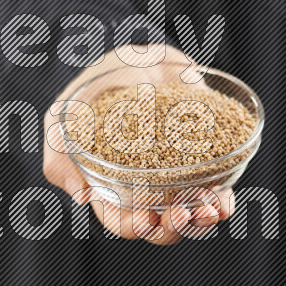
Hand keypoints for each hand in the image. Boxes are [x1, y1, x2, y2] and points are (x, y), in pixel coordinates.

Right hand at [42, 44, 234, 244]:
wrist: (132, 58)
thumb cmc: (89, 92)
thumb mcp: (61, 120)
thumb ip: (60, 157)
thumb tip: (82, 196)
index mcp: (108, 188)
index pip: (121, 220)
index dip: (135, 226)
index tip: (148, 217)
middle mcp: (143, 189)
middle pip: (159, 225)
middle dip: (175, 227)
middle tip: (185, 212)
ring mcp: (173, 176)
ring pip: (190, 211)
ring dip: (203, 217)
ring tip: (213, 209)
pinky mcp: (199, 158)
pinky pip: (213, 186)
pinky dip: (221, 197)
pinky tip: (225, 198)